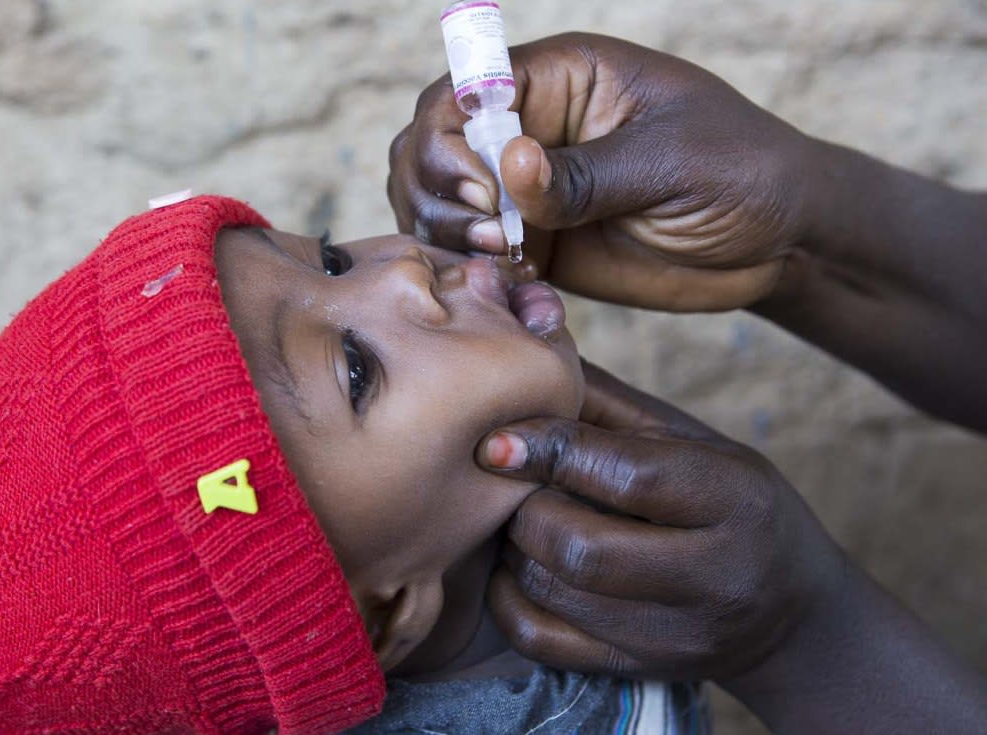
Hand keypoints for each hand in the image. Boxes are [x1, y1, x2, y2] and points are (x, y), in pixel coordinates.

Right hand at [388, 33, 816, 310]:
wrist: (779, 240)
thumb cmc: (742, 171)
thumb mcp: (669, 163)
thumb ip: (586, 174)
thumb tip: (509, 166)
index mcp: (560, 79)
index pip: (464, 89)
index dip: (449, 138)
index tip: (483, 191)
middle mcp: (530, 128)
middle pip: (429, 143)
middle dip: (436, 190)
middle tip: (494, 235)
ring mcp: (527, 189)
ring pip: (438, 201)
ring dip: (446, 233)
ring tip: (503, 260)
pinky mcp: (536, 243)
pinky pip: (474, 254)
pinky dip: (471, 272)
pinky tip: (509, 287)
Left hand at [478, 360, 844, 679]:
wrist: (793, 615)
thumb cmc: (734, 506)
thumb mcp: (699, 444)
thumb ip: (614, 406)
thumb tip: (530, 351)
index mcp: (734, 499)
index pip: (629, 474)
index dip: (550, 450)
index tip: (498, 438)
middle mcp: (714, 575)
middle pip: (580, 545)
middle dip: (524, 508)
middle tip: (508, 485)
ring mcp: (676, 635)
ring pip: (554, 592)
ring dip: (513, 549)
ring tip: (515, 519)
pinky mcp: (640, 670)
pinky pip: (543, 642)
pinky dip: (508, 600)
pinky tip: (515, 569)